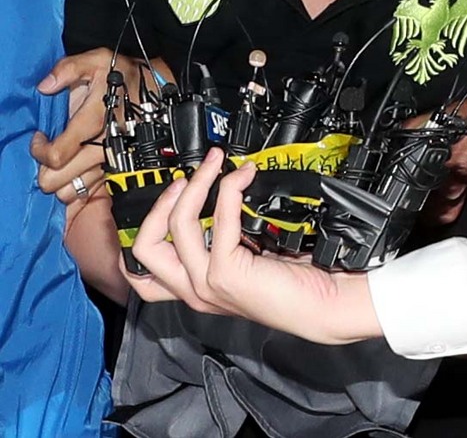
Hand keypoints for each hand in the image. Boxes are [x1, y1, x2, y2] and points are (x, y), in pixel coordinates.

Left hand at [31, 48, 139, 217]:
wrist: (159, 92)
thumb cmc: (126, 77)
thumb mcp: (98, 61)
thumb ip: (68, 69)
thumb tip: (45, 86)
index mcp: (94, 120)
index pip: (56, 155)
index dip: (39, 150)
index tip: (39, 138)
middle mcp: (103, 146)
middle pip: (59, 180)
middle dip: (45, 170)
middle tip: (47, 153)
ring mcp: (111, 160)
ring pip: (73, 190)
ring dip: (60, 180)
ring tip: (60, 162)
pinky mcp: (117, 168)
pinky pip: (90, 191)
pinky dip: (77, 187)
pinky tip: (73, 171)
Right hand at [126, 149, 381, 343]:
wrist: (324, 304)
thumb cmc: (293, 281)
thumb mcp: (245, 258)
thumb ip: (223, 239)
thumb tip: (216, 193)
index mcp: (194, 287)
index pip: (141, 271)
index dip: (143, 229)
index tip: (168, 194)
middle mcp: (194, 290)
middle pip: (145, 246)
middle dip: (160, 203)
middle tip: (184, 178)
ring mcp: (206, 284)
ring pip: (178, 223)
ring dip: (197, 183)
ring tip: (216, 163)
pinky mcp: (226, 274)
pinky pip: (220, 216)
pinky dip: (230, 187)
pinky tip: (245, 176)